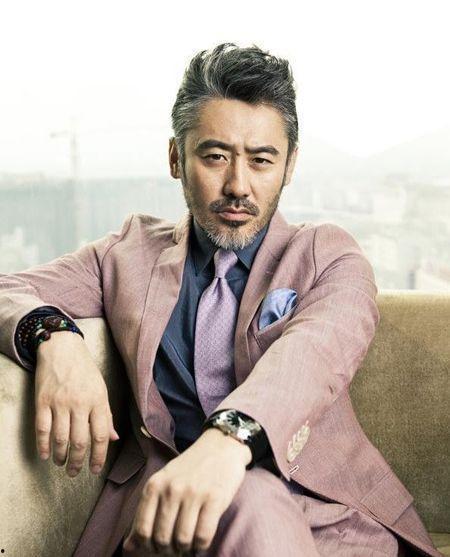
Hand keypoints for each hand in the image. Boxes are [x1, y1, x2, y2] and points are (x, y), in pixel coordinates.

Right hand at [34, 330, 118, 476]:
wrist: (63, 348)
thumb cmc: (85, 370)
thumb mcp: (101, 389)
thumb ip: (106, 415)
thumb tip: (114, 438)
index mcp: (97, 400)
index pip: (100, 436)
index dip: (98, 457)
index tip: (95, 469)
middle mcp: (80, 403)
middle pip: (80, 441)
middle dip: (78, 462)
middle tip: (75, 472)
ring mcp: (60, 402)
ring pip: (60, 438)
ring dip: (61, 456)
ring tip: (62, 464)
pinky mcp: (42, 401)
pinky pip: (42, 428)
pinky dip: (43, 445)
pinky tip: (46, 455)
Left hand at [123, 427, 251, 554]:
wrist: (221, 445)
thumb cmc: (191, 467)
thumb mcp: (164, 482)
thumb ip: (147, 511)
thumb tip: (128, 546)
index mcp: (155, 484)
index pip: (142, 529)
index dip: (148, 545)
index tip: (156, 546)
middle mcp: (172, 489)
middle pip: (162, 538)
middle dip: (168, 550)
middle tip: (175, 547)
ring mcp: (194, 493)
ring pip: (183, 540)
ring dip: (185, 549)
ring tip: (188, 544)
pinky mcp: (215, 498)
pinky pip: (203, 536)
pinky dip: (201, 546)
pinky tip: (201, 541)